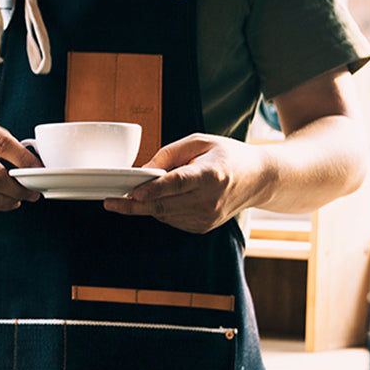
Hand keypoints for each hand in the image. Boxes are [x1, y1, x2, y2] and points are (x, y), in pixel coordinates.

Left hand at [104, 134, 268, 232]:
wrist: (259, 179)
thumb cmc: (227, 155)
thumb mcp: (199, 142)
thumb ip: (168, 154)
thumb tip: (141, 171)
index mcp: (211, 175)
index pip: (177, 184)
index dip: (153, 190)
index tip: (132, 193)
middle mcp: (209, 200)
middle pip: (164, 205)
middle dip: (134, 205)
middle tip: (110, 202)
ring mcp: (206, 218)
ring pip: (164, 215)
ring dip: (147, 206)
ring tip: (140, 192)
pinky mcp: (203, 228)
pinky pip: (172, 220)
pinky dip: (162, 210)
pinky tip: (165, 198)